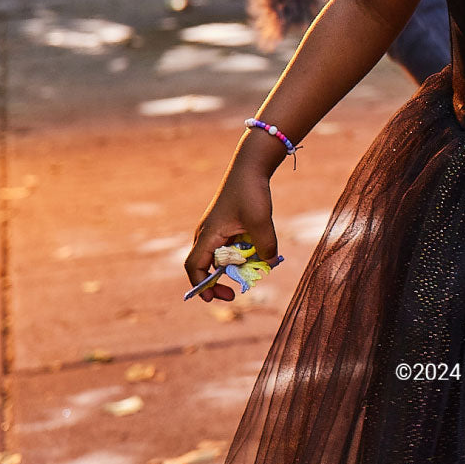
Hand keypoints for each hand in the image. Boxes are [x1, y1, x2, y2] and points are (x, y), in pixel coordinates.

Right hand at [184, 165, 278, 301]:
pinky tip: (257, 251)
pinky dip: (240, 253)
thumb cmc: (251, 191)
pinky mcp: (227, 223)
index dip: (201, 286)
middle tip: (234, 293)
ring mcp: (216, 228)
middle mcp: (207, 233)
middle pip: (206, 266)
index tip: (214, 298)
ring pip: (221, 256)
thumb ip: (266, 246)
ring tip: (253, 268)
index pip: (194, 267)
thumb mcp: (261, 221)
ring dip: (234, 266)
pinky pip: (229, 245)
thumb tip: (270, 264)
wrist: (251, 165)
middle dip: (218, 282)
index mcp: (208, 235)